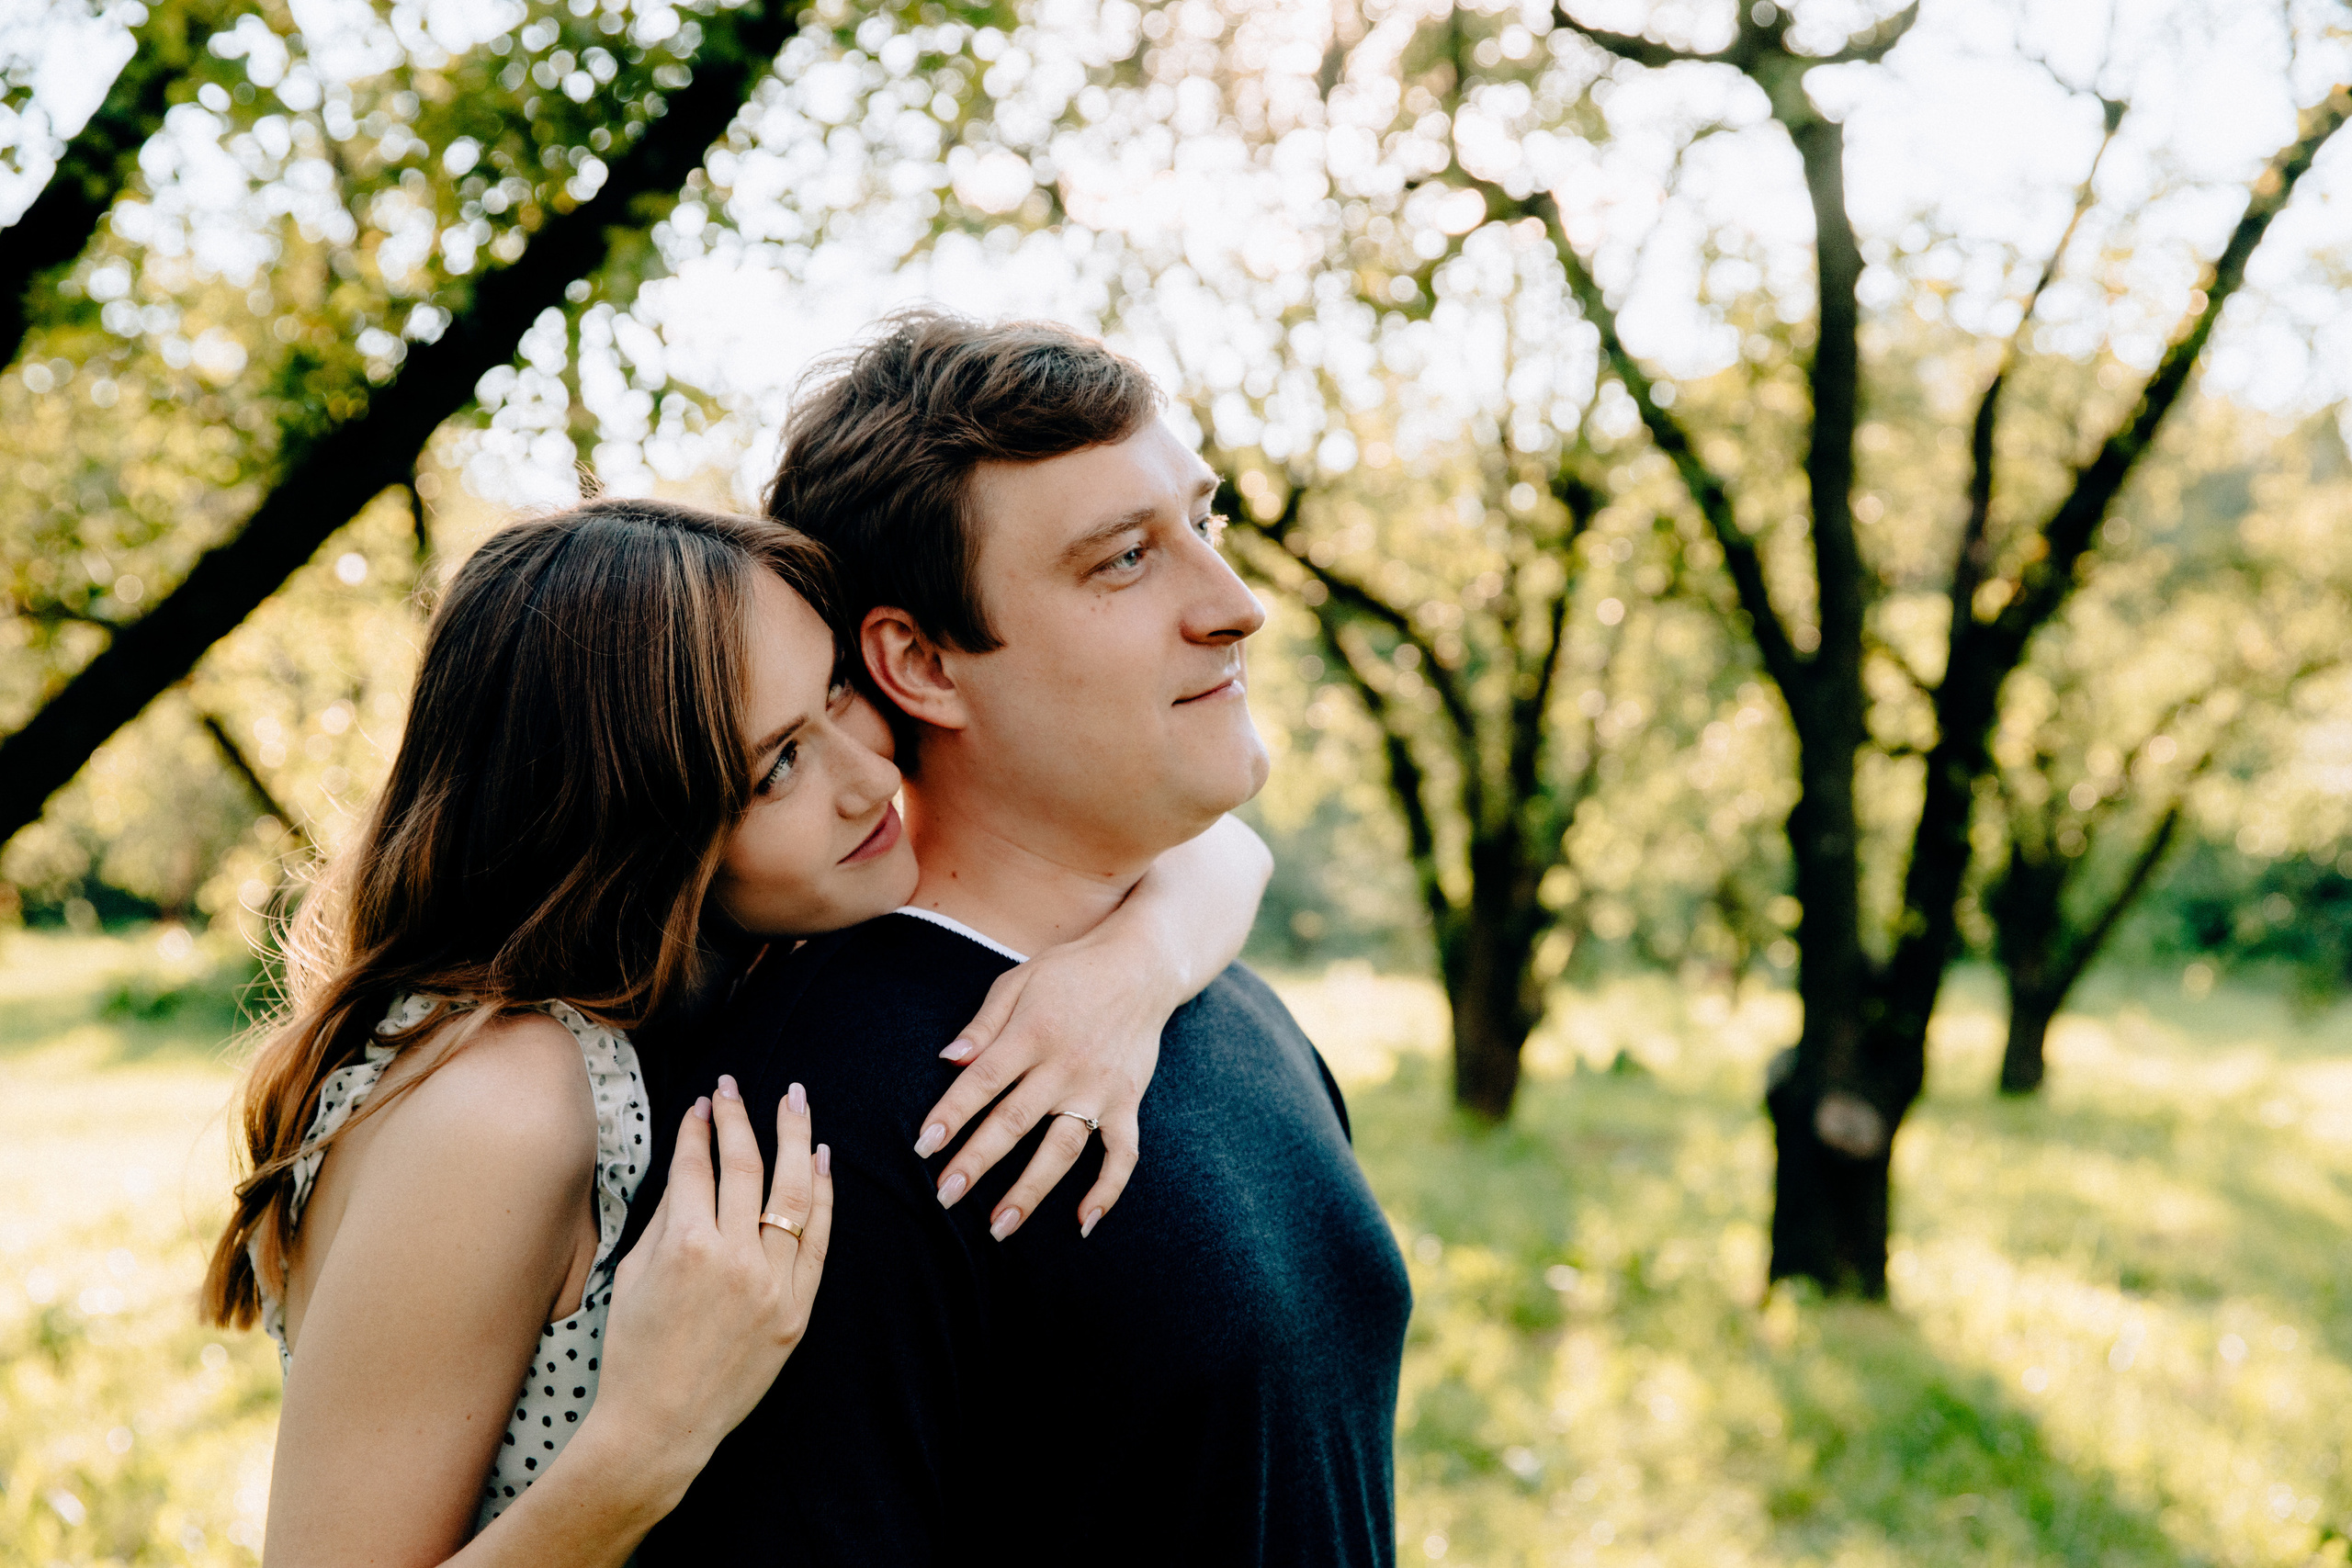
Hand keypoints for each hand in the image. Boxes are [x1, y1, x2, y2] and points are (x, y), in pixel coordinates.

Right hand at [588, 1076, 832, 1495]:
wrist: (661, 1422)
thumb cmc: (636, 1347)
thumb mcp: (635, 1272)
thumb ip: (667, 1214)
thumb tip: (691, 1161)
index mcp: (686, 1246)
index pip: (697, 1166)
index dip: (699, 1128)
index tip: (703, 1101)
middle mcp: (735, 1258)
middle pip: (748, 1167)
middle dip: (741, 1118)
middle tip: (739, 1086)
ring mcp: (772, 1284)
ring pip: (793, 1194)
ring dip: (794, 1138)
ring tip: (795, 1099)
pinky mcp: (797, 1309)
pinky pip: (817, 1240)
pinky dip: (823, 1195)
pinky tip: (820, 1158)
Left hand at [911, 938, 1157, 1240]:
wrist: (1142, 964)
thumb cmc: (1070, 972)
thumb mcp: (1019, 980)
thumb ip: (983, 1023)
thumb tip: (947, 1060)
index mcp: (1032, 1033)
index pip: (982, 1081)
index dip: (951, 1115)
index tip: (923, 1147)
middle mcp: (1065, 1065)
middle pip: (1014, 1122)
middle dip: (977, 1161)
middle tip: (946, 1196)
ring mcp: (1099, 1088)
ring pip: (1062, 1148)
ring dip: (1031, 1189)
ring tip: (1000, 1226)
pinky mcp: (1128, 1102)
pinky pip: (1121, 1154)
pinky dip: (1107, 1190)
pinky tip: (1083, 1222)